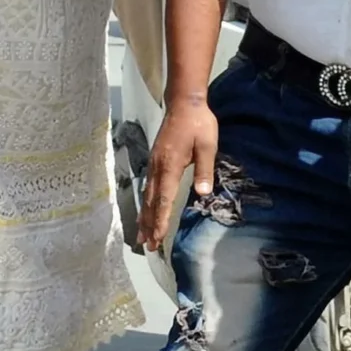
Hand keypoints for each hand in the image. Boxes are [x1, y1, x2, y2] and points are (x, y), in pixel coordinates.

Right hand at [141, 93, 218, 251]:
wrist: (183, 103)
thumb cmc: (198, 124)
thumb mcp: (207, 145)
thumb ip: (204, 169)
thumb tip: (203, 193)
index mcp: (170, 165)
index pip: (164, 199)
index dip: (161, 220)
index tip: (158, 238)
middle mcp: (158, 168)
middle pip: (152, 202)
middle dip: (150, 225)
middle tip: (148, 246)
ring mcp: (154, 164)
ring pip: (147, 197)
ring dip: (145, 217)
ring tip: (142, 236)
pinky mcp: (154, 161)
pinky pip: (148, 188)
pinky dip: (146, 204)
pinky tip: (146, 211)